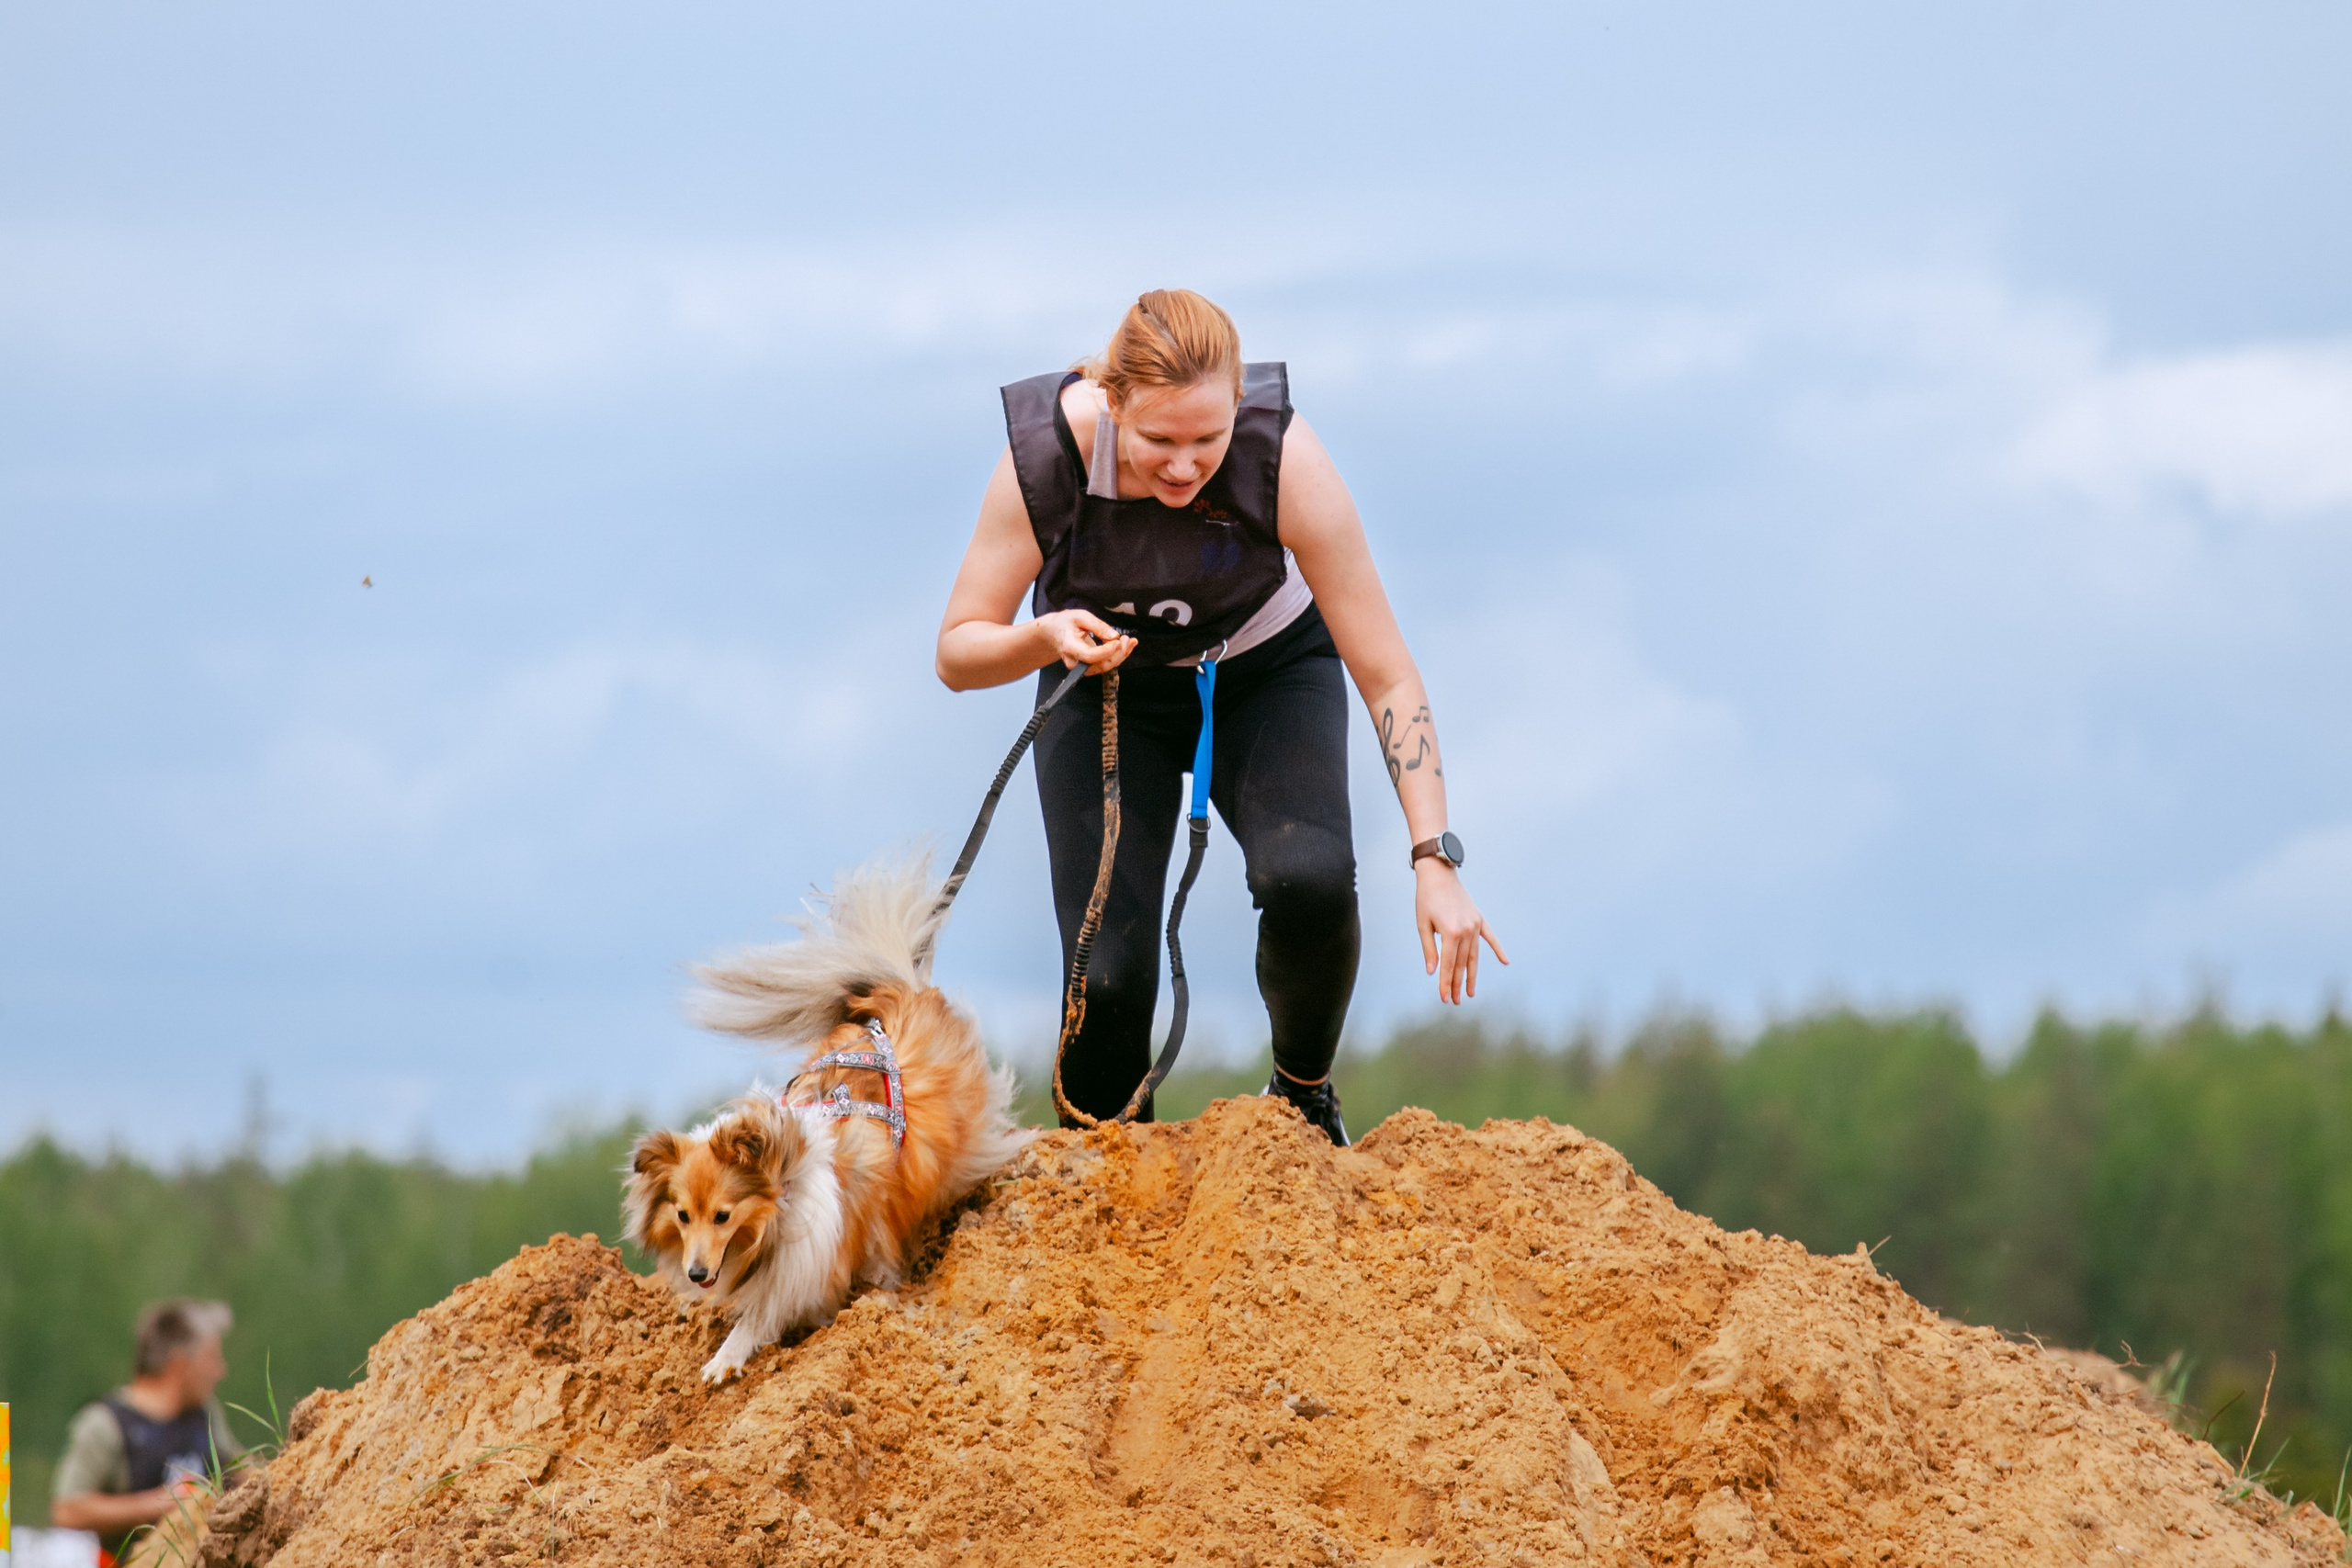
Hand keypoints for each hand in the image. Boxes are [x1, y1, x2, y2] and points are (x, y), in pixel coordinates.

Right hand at [1034, 609, 1135, 673]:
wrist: (1054, 633)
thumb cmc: (1066, 623)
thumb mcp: (1081, 616)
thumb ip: (1098, 625)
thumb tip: (1114, 636)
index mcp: (1070, 647)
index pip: (1090, 655)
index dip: (1107, 650)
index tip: (1118, 640)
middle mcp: (1075, 662)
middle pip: (1101, 665)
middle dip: (1118, 653)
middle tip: (1127, 638)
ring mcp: (1081, 668)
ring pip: (1105, 667)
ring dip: (1121, 655)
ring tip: (1129, 641)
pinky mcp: (1088, 668)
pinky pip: (1105, 665)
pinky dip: (1117, 656)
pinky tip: (1125, 646)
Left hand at [1415, 859, 1507, 1004]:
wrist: (1439, 874)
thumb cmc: (1426, 899)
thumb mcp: (1423, 925)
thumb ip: (1429, 950)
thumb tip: (1433, 972)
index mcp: (1450, 933)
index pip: (1448, 965)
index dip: (1446, 983)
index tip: (1444, 998)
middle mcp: (1466, 930)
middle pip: (1462, 964)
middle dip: (1457, 984)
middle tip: (1455, 1001)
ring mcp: (1475, 925)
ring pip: (1474, 956)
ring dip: (1471, 975)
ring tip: (1469, 992)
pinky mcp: (1479, 919)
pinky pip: (1490, 938)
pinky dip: (1498, 950)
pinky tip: (1505, 962)